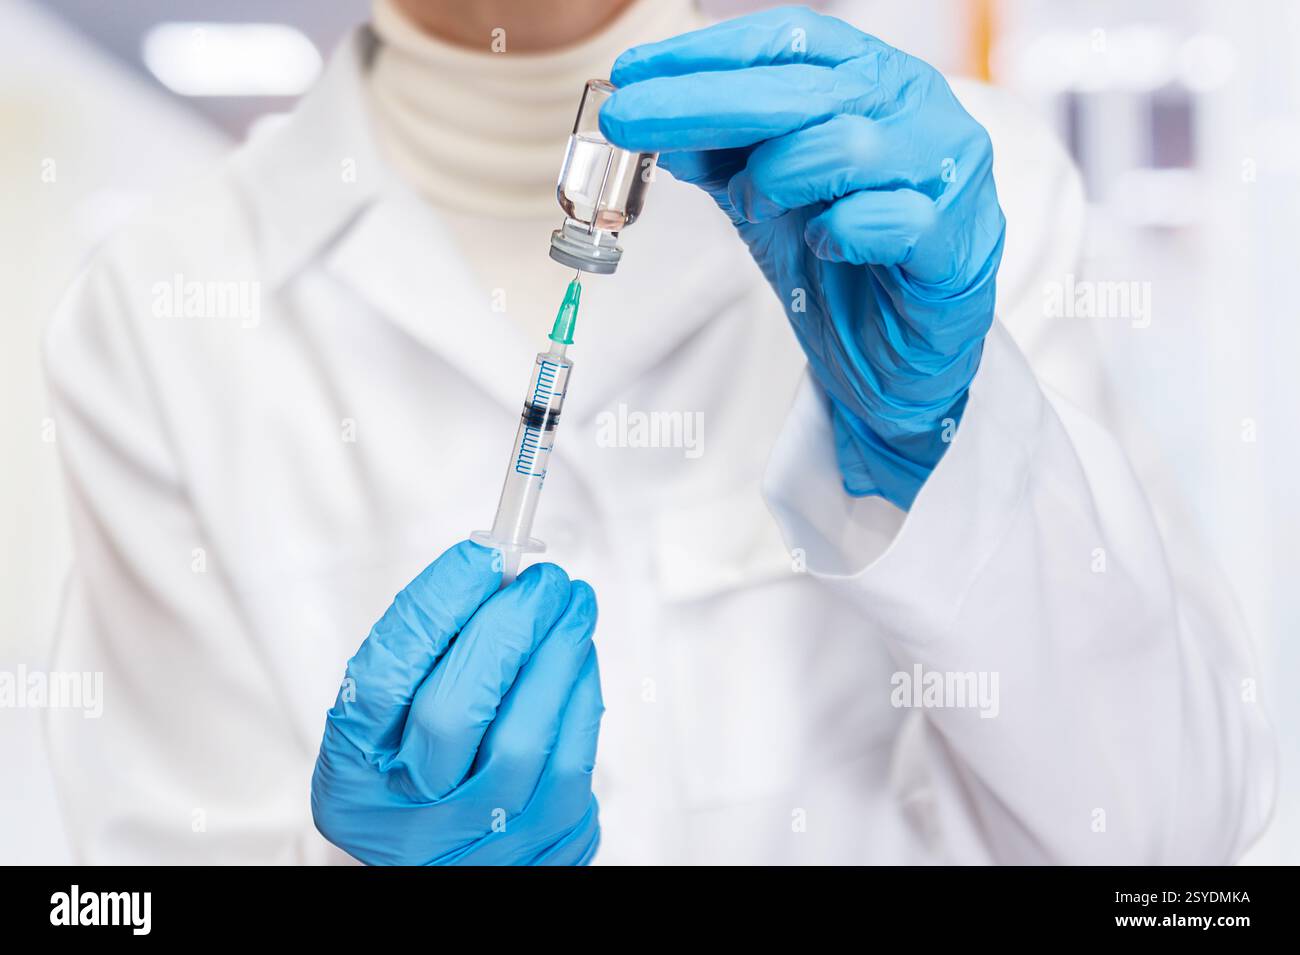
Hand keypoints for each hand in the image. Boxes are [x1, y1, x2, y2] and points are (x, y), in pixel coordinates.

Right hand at [311, 541, 602, 864]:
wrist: (459, 859)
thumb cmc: (425, 775)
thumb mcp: (393, 729)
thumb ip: (426, 658)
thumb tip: (492, 568)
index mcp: (351, 786)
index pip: (381, 682)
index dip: (434, 610)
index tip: (480, 555)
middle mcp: (406, 826)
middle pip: (451, 712)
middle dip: (506, 628)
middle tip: (543, 579)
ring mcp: (477, 843)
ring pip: (524, 736)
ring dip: (558, 652)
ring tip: (573, 603)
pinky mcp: (544, 847)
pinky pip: (571, 758)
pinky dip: (579, 693)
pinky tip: (577, 658)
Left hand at [603, 5, 1005, 508]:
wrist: (900, 359)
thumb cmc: (842, 266)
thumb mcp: (765, 203)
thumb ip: (721, 159)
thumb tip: (654, 128)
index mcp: (873, 83)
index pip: (790, 41)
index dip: (707, 53)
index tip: (631, 73)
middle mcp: (916, 111)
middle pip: (801, 87)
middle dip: (701, 102)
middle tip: (626, 119)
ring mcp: (946, 173)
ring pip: (845, 144)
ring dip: (776, 177)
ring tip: (753, 207)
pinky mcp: (956, 245)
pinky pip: (892, 219)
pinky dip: (841, 230)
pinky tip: (822, 244)